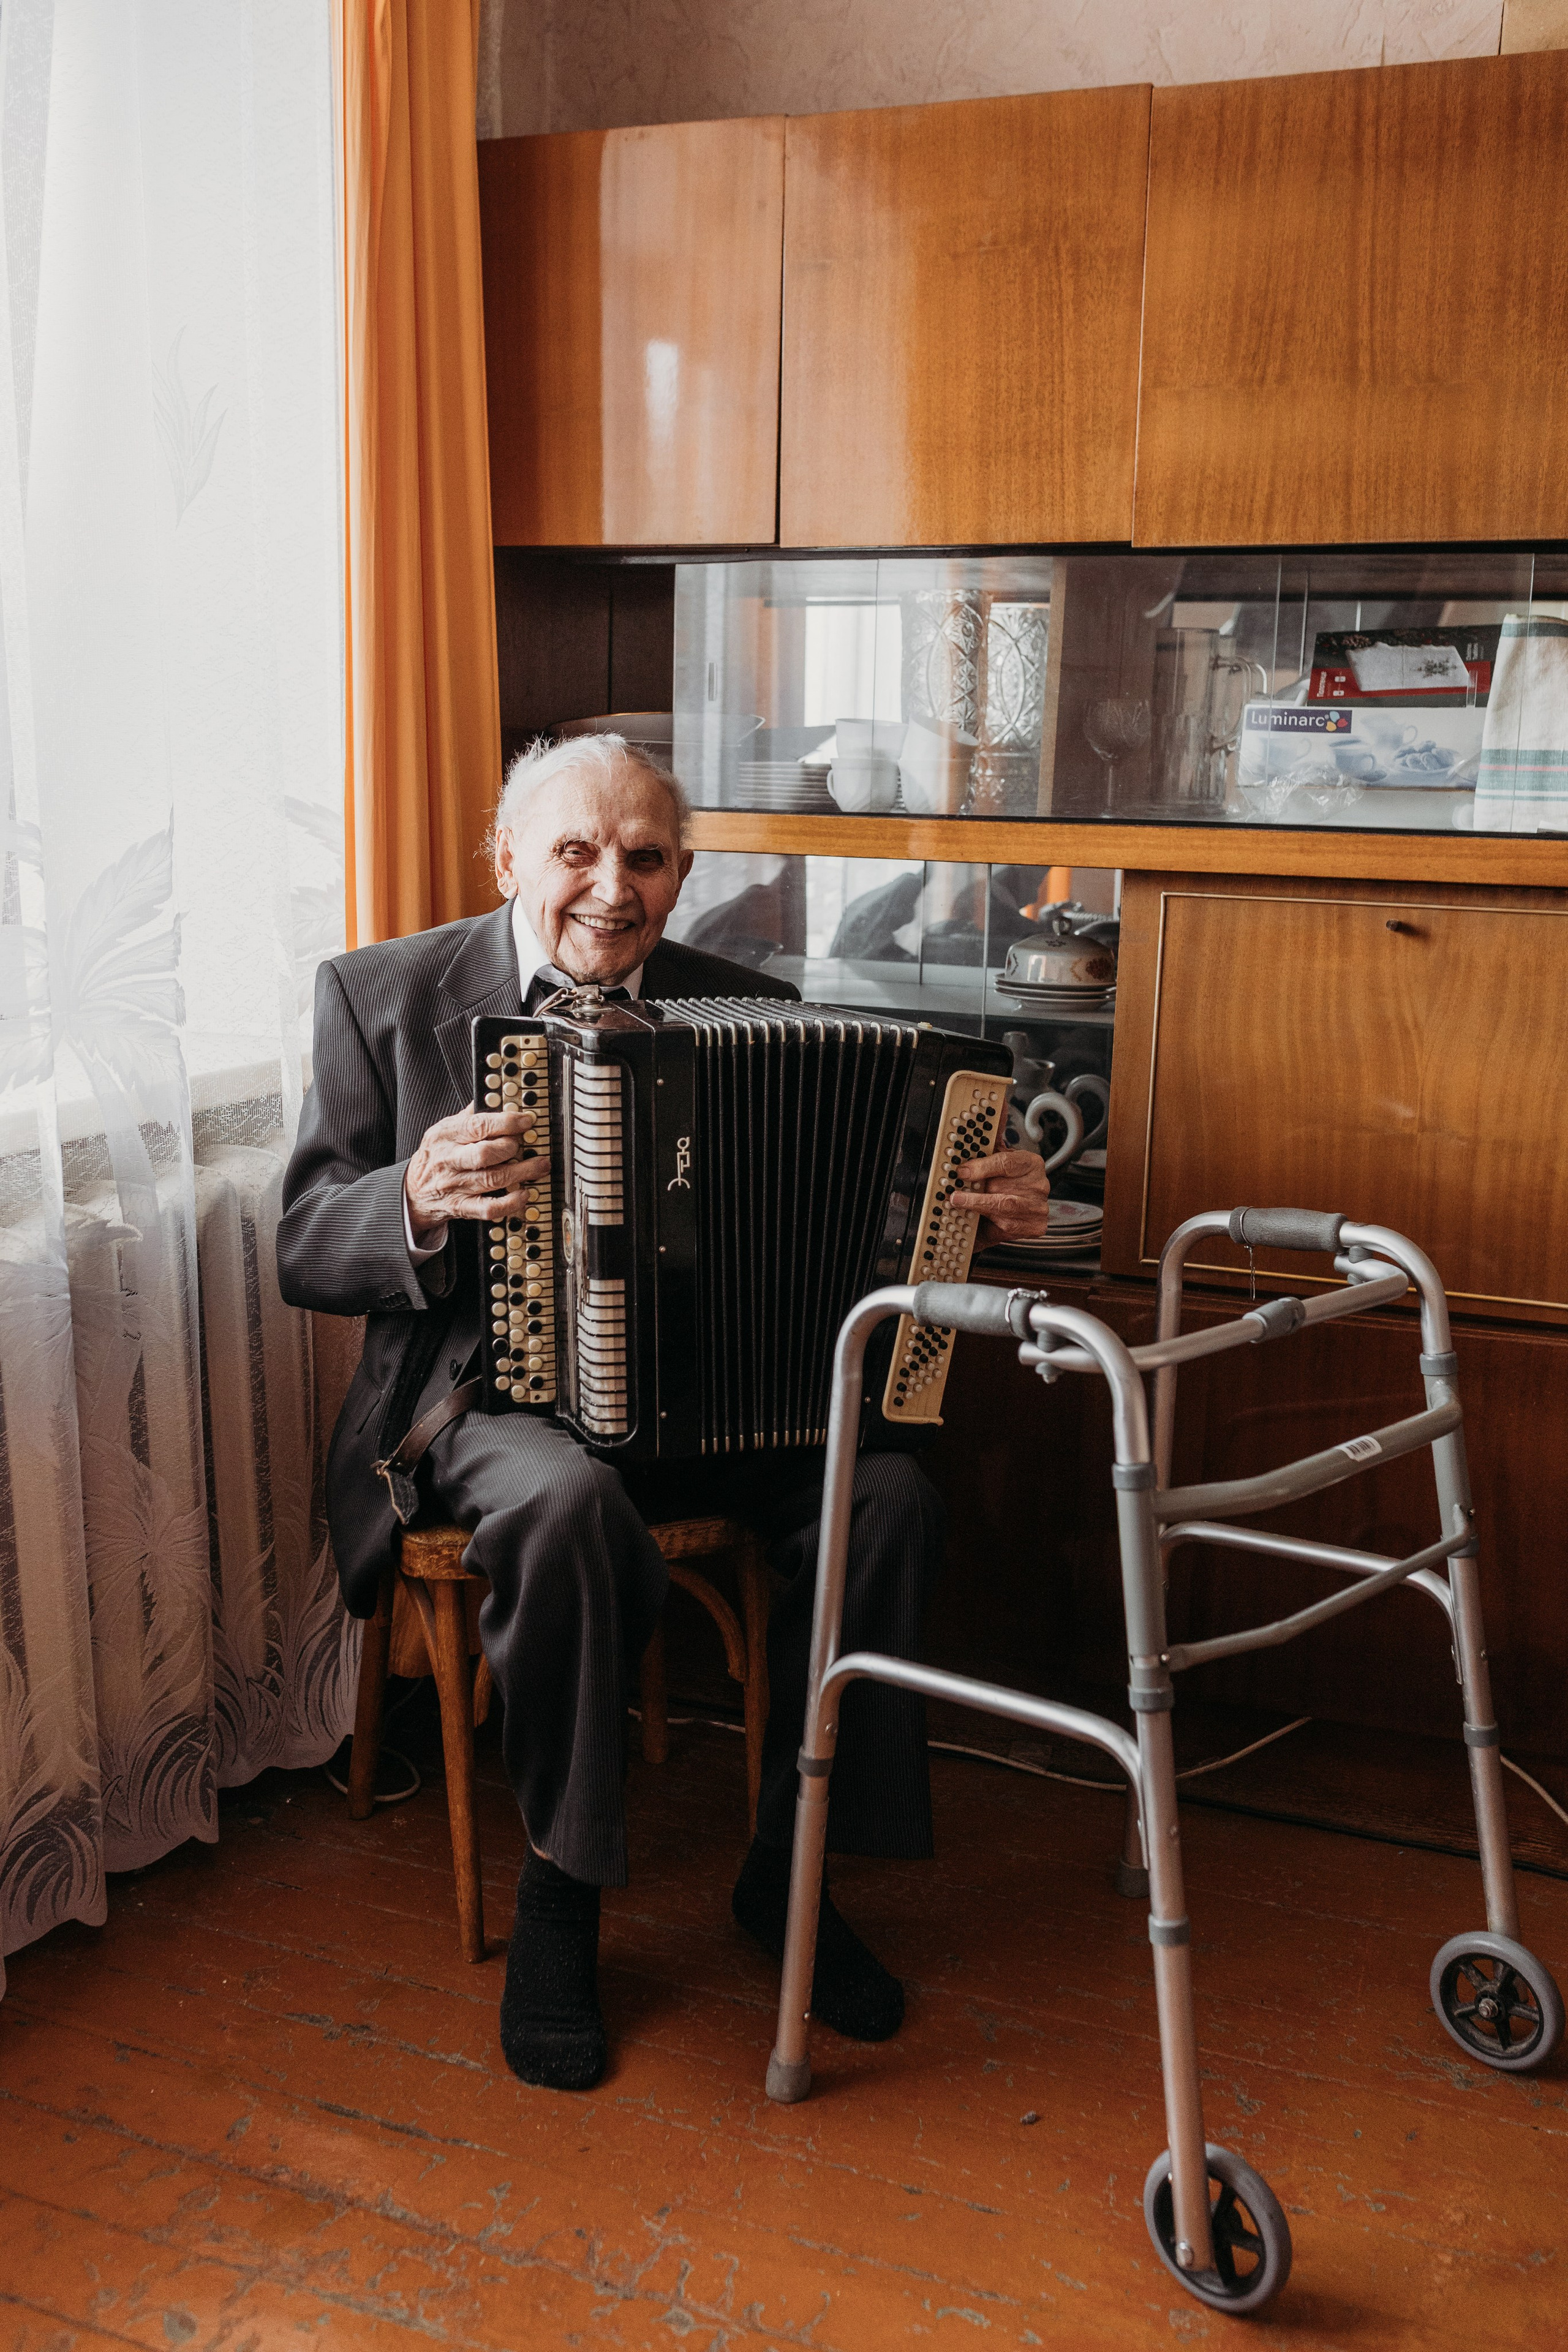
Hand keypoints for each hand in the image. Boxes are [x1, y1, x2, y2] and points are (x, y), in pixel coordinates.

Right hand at [405, 1107, 549, 1241]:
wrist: (413, 1192)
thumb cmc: (436, 1156)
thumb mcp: (443, 1130)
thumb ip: (468, 1116)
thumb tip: (494, 1097)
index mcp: (446, 1136)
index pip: (478, 1126)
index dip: (506, 1122)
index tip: (526, 1121)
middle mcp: (449, 1160)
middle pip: (484, 1154)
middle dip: (511, 1148)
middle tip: (527, 1144)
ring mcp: (455, 1186)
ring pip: (491, 1180)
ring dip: (521, 1172)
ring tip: (540, 1165)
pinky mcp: (461, 1207)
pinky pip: (488, 1208)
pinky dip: (509, 1203)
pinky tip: (524, 1194)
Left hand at [949, 1145, 1050, 1249]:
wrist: (1006, 1216)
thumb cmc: (1002, 1186)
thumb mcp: (997, 1162)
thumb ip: (992, 1144)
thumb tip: (992, 1118)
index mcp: (1031, 1163)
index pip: (1006, 1162)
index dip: (982, 1167)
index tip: (963, 1172)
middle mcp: (1038, 1185)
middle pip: (1001, 1185)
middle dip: (976, 1188)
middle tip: (955, 1191)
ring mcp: (1038, 1207)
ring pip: (1003, 1206)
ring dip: (977, 1204)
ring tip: (959, 1202)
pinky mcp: (1035, 1226)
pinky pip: (1008, 1224)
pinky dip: (989, 1221)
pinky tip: (977, 1217)